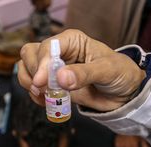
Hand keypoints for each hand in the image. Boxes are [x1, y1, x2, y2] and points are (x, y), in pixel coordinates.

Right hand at [18, 29, 145, 111]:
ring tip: (46, 96)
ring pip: (26, 69)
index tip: (41, 82)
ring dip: (30, 84)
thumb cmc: (119, 73)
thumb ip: (84, 74)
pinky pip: (33, 87)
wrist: (124, 94)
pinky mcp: (52, 85)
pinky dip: (35, 96)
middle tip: (43, 89)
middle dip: (33, 73)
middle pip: (30, 55)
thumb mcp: (107, 70)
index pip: (47, 46)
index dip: (42, 63)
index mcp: (71, 41)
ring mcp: (53, 69)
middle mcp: (58, 52)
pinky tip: (48, 101)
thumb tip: (61, 78)